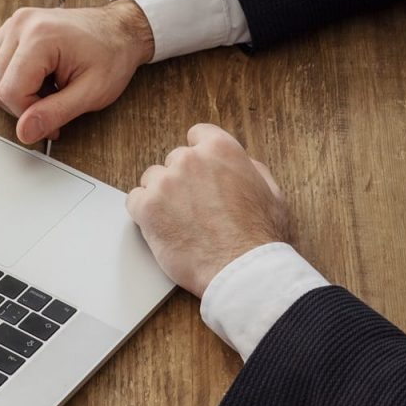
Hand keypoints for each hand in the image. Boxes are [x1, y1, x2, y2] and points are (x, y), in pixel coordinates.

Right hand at [0, 0, 155, 145]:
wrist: (119, 30)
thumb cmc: (112, 56)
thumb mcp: (92, 92)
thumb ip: (56, 114)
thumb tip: (24, 132)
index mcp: (40, 35)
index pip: (9, 91)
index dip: (28, 115)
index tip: (53, 121)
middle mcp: (20, 25)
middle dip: (20, 107)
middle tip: (52, 106)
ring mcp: (12, 24)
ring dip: (9, 94)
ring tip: (43, 92)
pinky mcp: (9, 30)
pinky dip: (4, 81)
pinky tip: (33, 81)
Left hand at [125, 124, 289, 296]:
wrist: (242, 271)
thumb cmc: (260, 238)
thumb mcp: (271, 193)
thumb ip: (250, 169)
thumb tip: (240, 163)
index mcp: (221, 150)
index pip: (197, 134)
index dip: (200, 154)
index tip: (199, 170)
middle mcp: (190, 160)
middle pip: (175, 160)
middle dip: (183, 180)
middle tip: (195, 207)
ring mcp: (165, 182)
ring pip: (152, 179)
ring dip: (162, 196)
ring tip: (180, 222)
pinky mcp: (147, 208)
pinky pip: (134, 200)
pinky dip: (144, 213)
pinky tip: (161, 227)